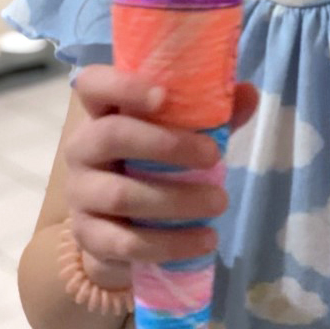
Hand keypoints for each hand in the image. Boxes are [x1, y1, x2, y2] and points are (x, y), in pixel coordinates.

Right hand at [63, 65, 257, 290]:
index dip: (122, 85)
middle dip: (166, 144)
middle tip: (214, 156)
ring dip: (176, 200)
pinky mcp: (89, 238)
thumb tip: (249, 93)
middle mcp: (82, 149)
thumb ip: (210, 116)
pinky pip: (125, 243)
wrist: (117, 232)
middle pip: (110, 135)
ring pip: (120, 195)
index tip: (163, 95)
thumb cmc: (151, 168)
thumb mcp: (181, 137)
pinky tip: (204, 240)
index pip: (93, 85)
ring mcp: (80, 195)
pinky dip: (170, 243)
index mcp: (102, 114)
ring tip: (219, 202)